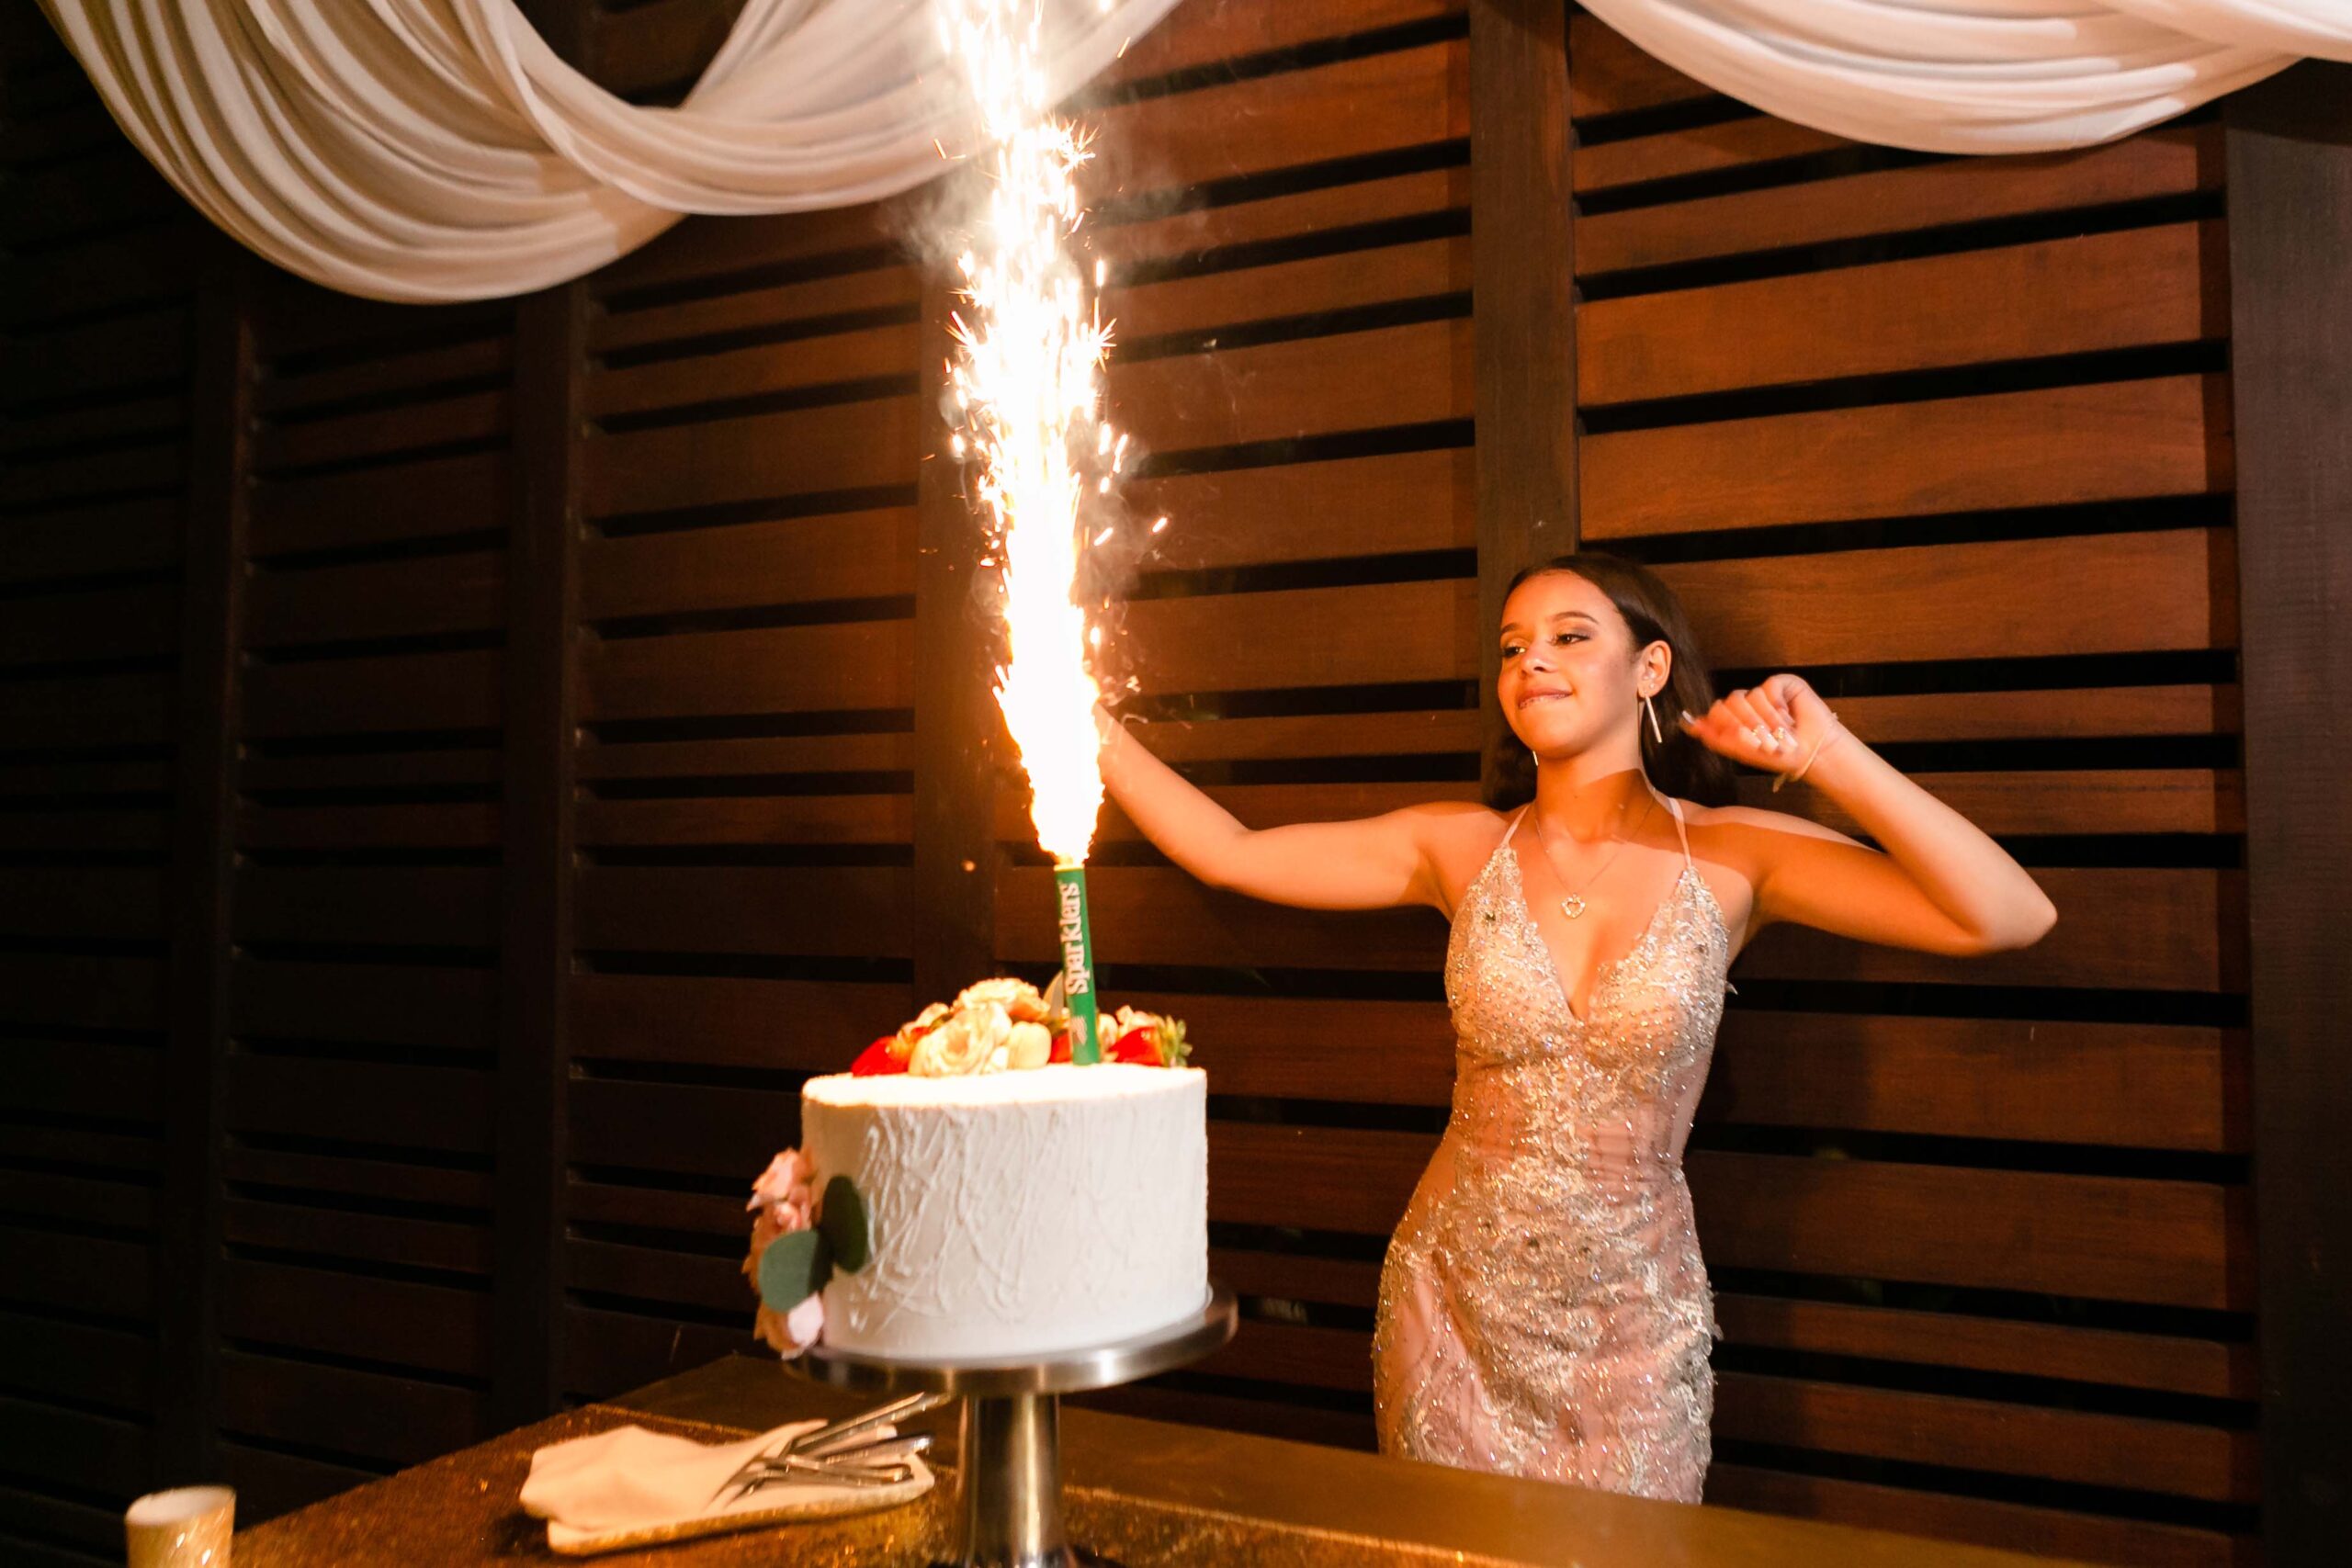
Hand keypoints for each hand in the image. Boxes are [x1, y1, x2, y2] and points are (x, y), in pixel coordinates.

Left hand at [1677, 673, 1841, 774]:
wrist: (1815, 752)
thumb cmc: (1784, 755)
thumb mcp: (1747, 753)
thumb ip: (1718, 739)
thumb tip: (1691, 727)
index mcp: (1735, 719)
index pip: (1716, 712)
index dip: (1725, 725)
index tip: (1739, 738)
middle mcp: (1747, 704)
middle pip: (1730, 702)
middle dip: (1749, 726)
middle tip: (1765, 740)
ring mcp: (1763, 693)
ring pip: (1750, 696)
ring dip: (1767, 721)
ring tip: (1782, 732)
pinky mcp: (1781, 684)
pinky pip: (1768, 688)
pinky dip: (1777, 707)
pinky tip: (1788, 716)